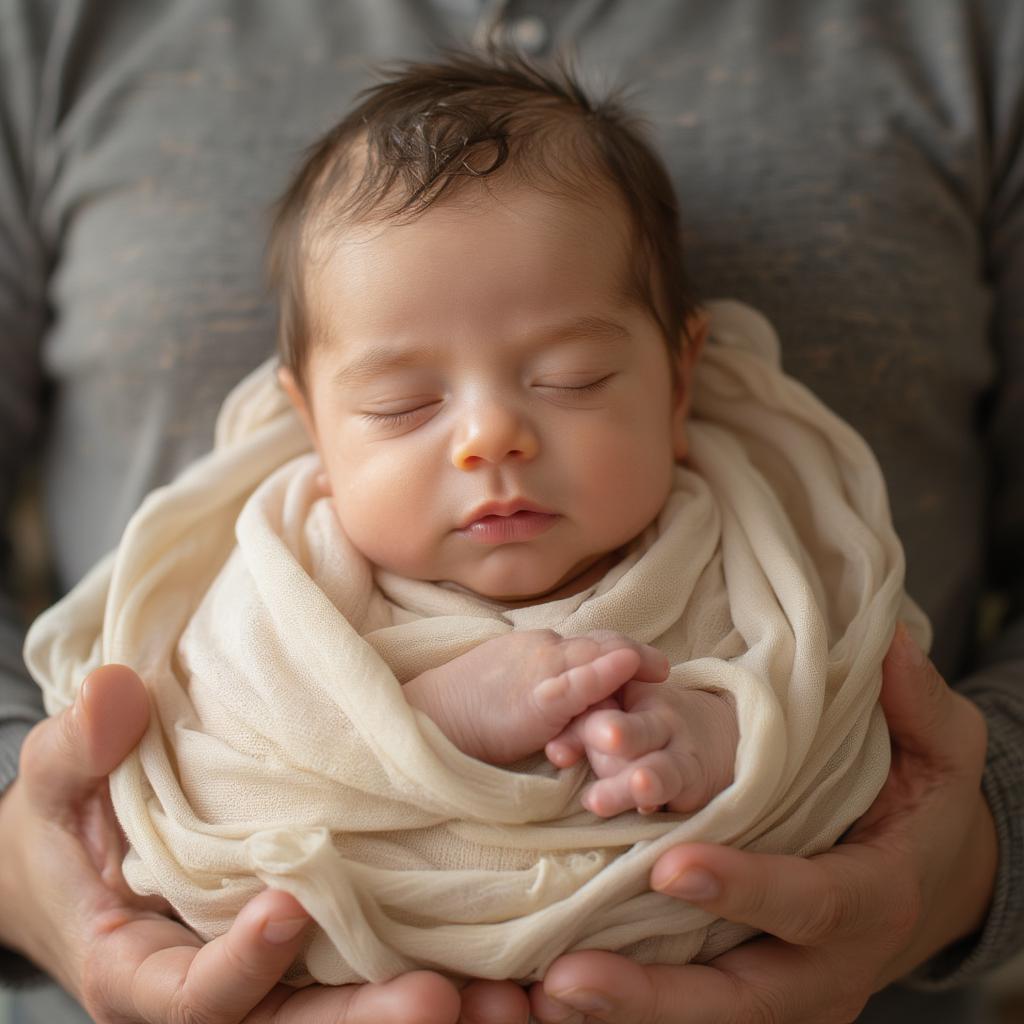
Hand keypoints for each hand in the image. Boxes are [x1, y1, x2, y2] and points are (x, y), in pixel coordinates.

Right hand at [0, 664, 464, 1023]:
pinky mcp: (308, 954)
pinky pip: (363, 974)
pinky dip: (426, 974)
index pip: (187, 998)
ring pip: (336, 1013)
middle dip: (359, 1019)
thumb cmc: (70, 826)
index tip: (290, 907)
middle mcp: (211, 991)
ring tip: (493, 996)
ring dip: (407, 1009)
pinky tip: (494, 967)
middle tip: (437, 998)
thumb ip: (77, 749)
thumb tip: (114, 692)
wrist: (91, 861)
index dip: (239, 967)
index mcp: (136, 972)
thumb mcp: (56, 786)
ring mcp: (267, 979)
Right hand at [405, 629, 668, 763]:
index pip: (587, 641)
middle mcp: (543, 649)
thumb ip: (537, 680)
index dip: (616, 651)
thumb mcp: (507, 683)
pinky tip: (629, 666)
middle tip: (663, 668)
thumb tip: (560, 691)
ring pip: (595, 657)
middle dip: (634, 656)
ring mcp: (541, 671)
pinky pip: (579, 682)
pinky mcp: (538, 699)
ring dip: (630, 663)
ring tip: (661, 670)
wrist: (429, 718)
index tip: (640, 661)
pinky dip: (606, 672)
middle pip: (599, 644)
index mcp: (536, 646)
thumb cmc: (463, 707)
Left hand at [529, 624, 997, 1022]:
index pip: (810, 902)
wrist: (930, 885)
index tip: (668, 865)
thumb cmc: (924, 808)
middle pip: (740, 1001)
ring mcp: (787, 994)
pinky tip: (556, 996)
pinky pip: (690, 1013)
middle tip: (568, 977)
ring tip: (546, 993)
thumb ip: (917, 703)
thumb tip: (887, 644)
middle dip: (654, 993)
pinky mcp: (752, 997)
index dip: (744, 889)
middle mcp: (827, 967)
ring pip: (705, 1021)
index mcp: (872, 899)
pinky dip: (628, 1011)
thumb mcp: (941, 751)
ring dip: (624, 1010)